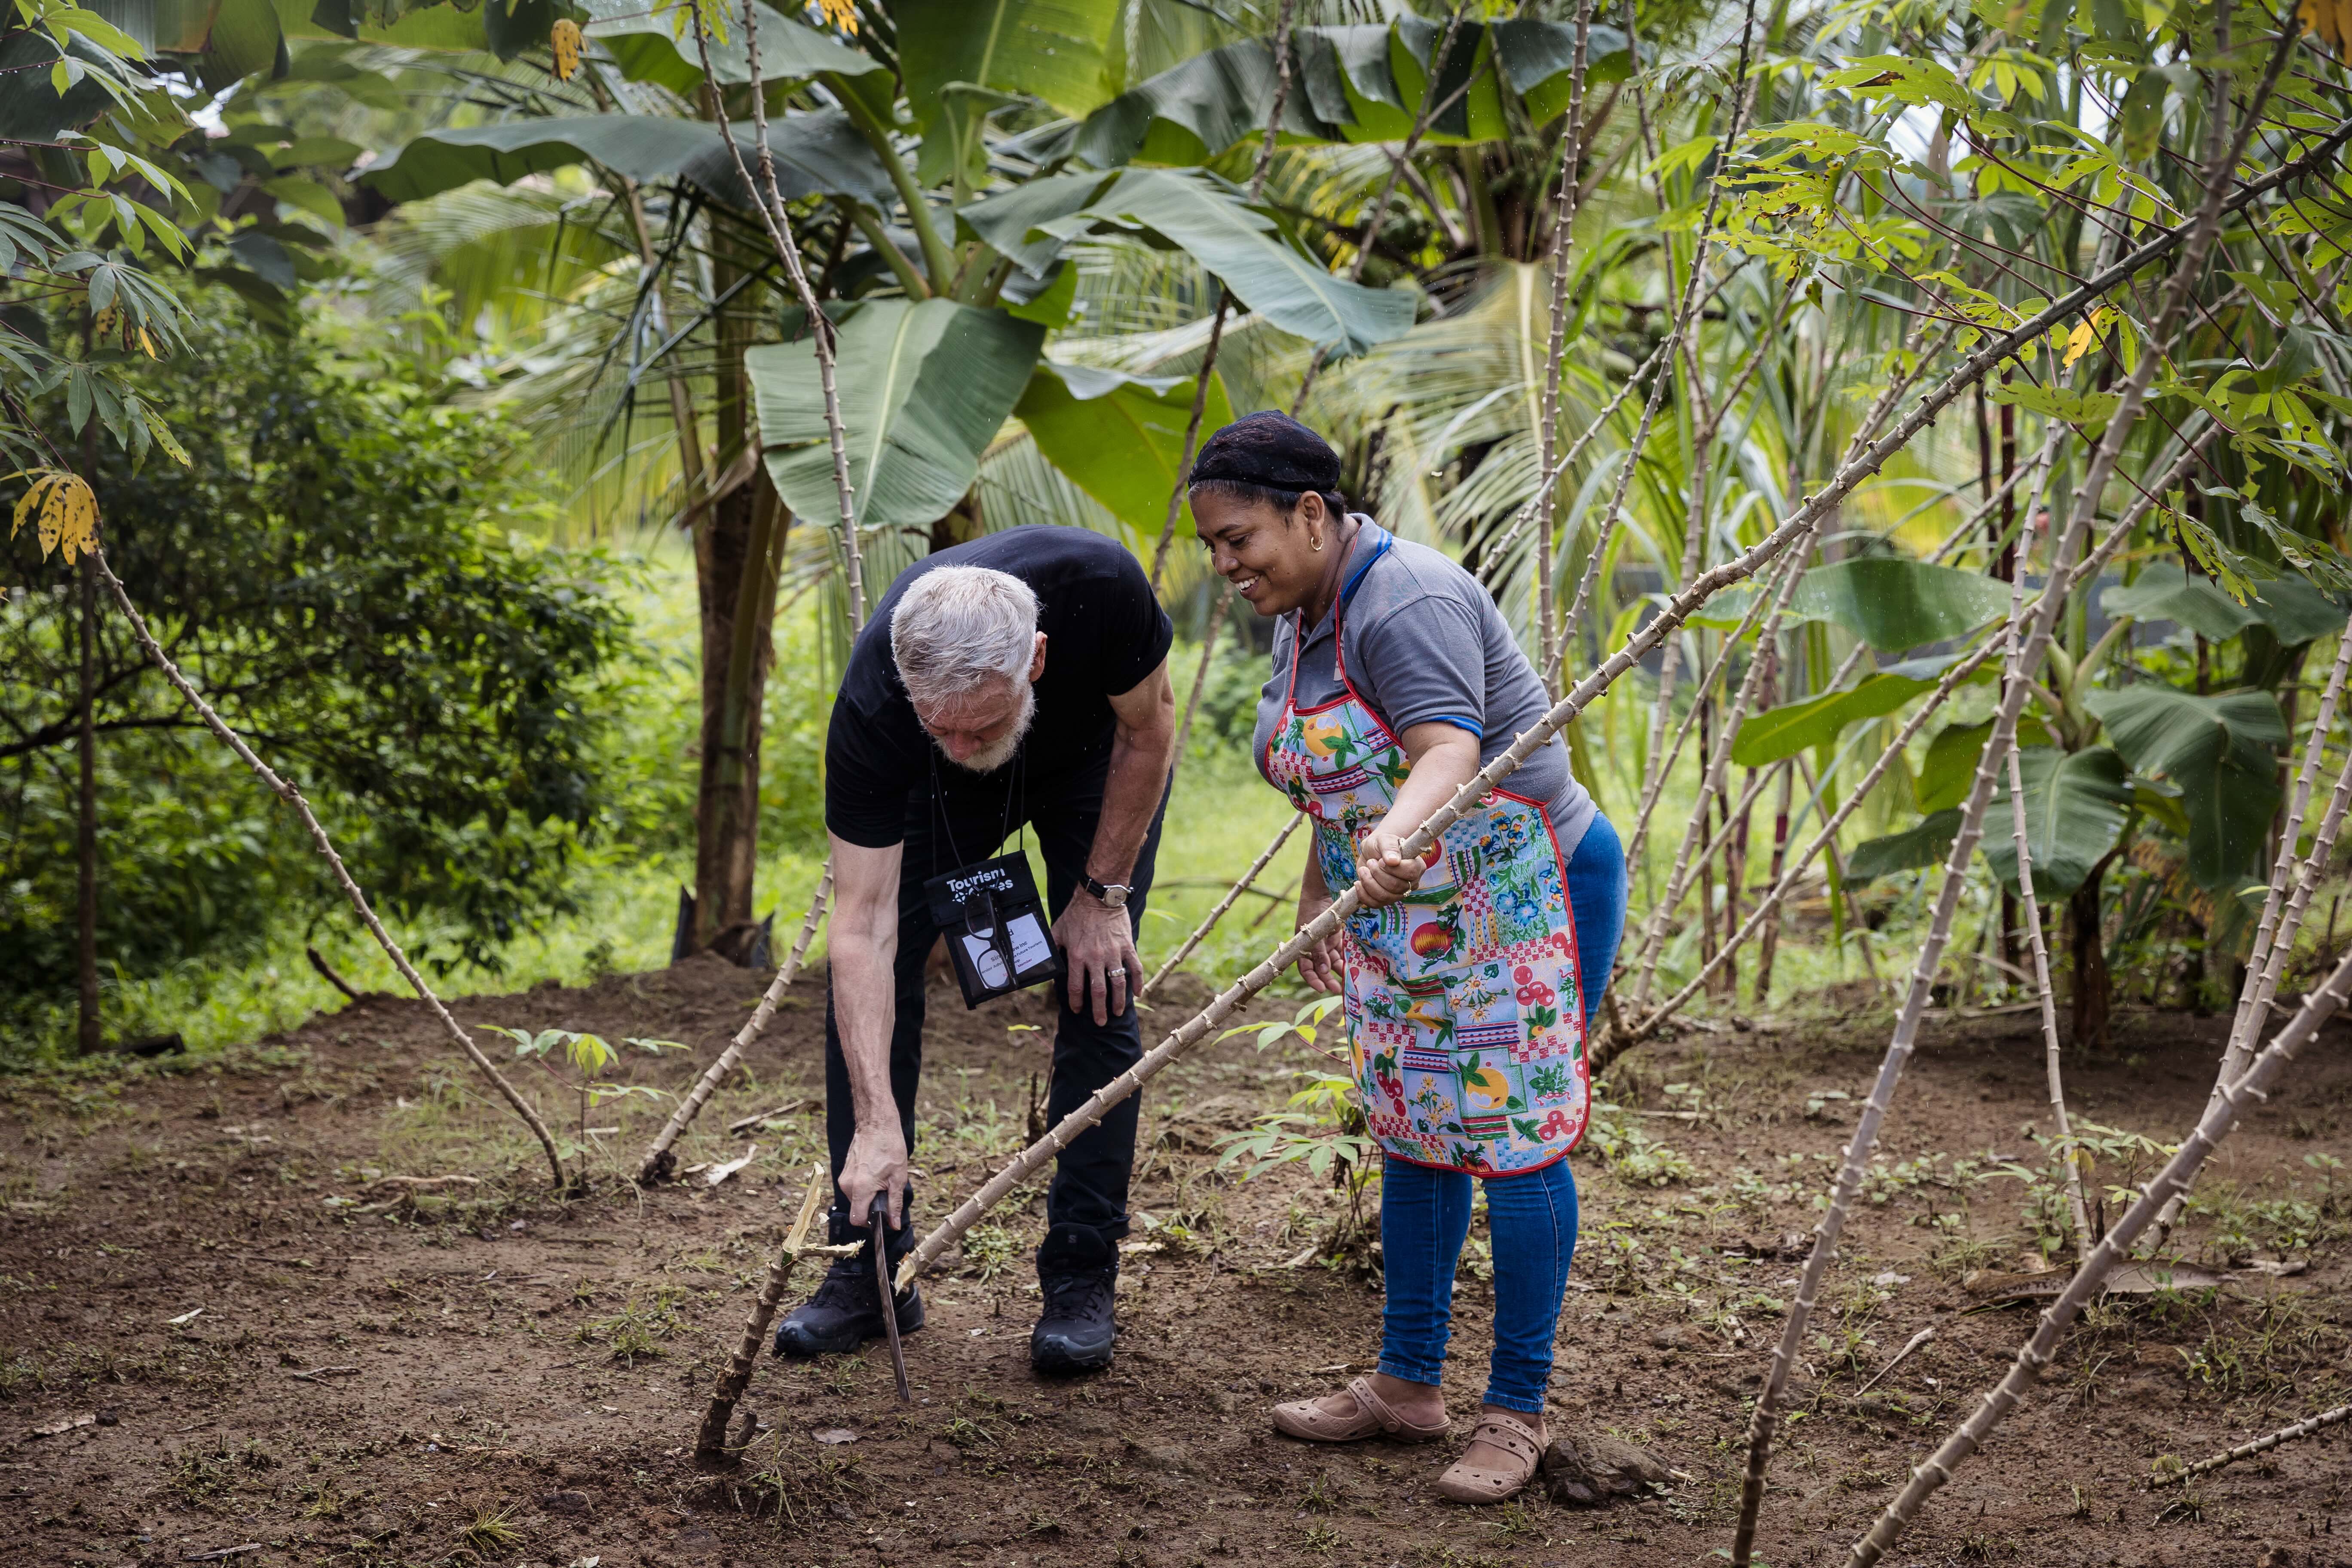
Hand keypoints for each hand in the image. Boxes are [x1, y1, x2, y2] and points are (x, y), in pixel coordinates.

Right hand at [839, 1120, 908, 1232]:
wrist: (877, 1124)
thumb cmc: (890, 1148)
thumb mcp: (898, 1178)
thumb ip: (894, 1204)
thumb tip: (894, 1225)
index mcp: (861, 1188)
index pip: (857, 1219)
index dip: (870, 1223)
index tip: (882, 1217)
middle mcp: (847, 1184)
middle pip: (857, 1209)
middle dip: (871, 1206)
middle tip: (886, 1191)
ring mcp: (844, 1177)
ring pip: (855, 1198)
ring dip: (868, 1196)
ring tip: (881, 1179)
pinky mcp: (844, 1172)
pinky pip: (853, 1188)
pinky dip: (863, 1187)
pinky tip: (874, 1173)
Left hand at [1052, 890, 1141, 1024]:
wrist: (1099, 897)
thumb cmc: (1076, 914)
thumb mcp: (1058, 931)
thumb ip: (1053, 949)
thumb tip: (1044, 963)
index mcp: (1077, 956)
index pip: (1076, 987)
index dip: (1076, 1002)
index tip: (1077, 1010)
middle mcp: (1095, 958)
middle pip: (1098, 991)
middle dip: (1099, 1010)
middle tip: (1100, 1022)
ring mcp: (1113, 953)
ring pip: (1118, 984)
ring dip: (1119, 1001)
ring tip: (1118, 1012)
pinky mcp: (1126, 946)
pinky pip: (1134, 968)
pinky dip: (1138, 982)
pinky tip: (1138, 993)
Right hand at [1294, 880, 1345, 993]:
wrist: (1321, 892)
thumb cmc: (1314, 910)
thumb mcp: (1315, 932)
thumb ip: (1319, 951)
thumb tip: (1323, 971)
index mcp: (1302, 947)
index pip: (1305, 968)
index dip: (1312, 979)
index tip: (1322, 989)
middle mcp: (1313, 948)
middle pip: (1320, 968)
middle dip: (1327, 979)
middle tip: (1338, 989)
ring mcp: (1324, 943)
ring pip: (1331, 962)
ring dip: (1338, 971)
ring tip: (1348, 981)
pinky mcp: (1334, 938)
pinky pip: (1340, 952)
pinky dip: (1345, 959)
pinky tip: (1352, 966)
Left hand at [1356, 827, 1428, 907]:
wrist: (1371, 852)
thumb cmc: (1381, 844)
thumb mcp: (1385, 840)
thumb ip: (1389, 848)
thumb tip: (1393, 861)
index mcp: (1417, 866)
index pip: (1411, 872)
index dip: (1393, 868)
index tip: (1380, 860)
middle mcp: (1411, 883)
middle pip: (1396, 886)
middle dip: (1377, 874)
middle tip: (1370, 862)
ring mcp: (1399, 893)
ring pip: (1385, 897)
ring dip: (1369, 883)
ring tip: (1363, 870)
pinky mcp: (1385, 899)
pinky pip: (1375, 904)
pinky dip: (1363, 894)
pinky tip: (1358, 882)